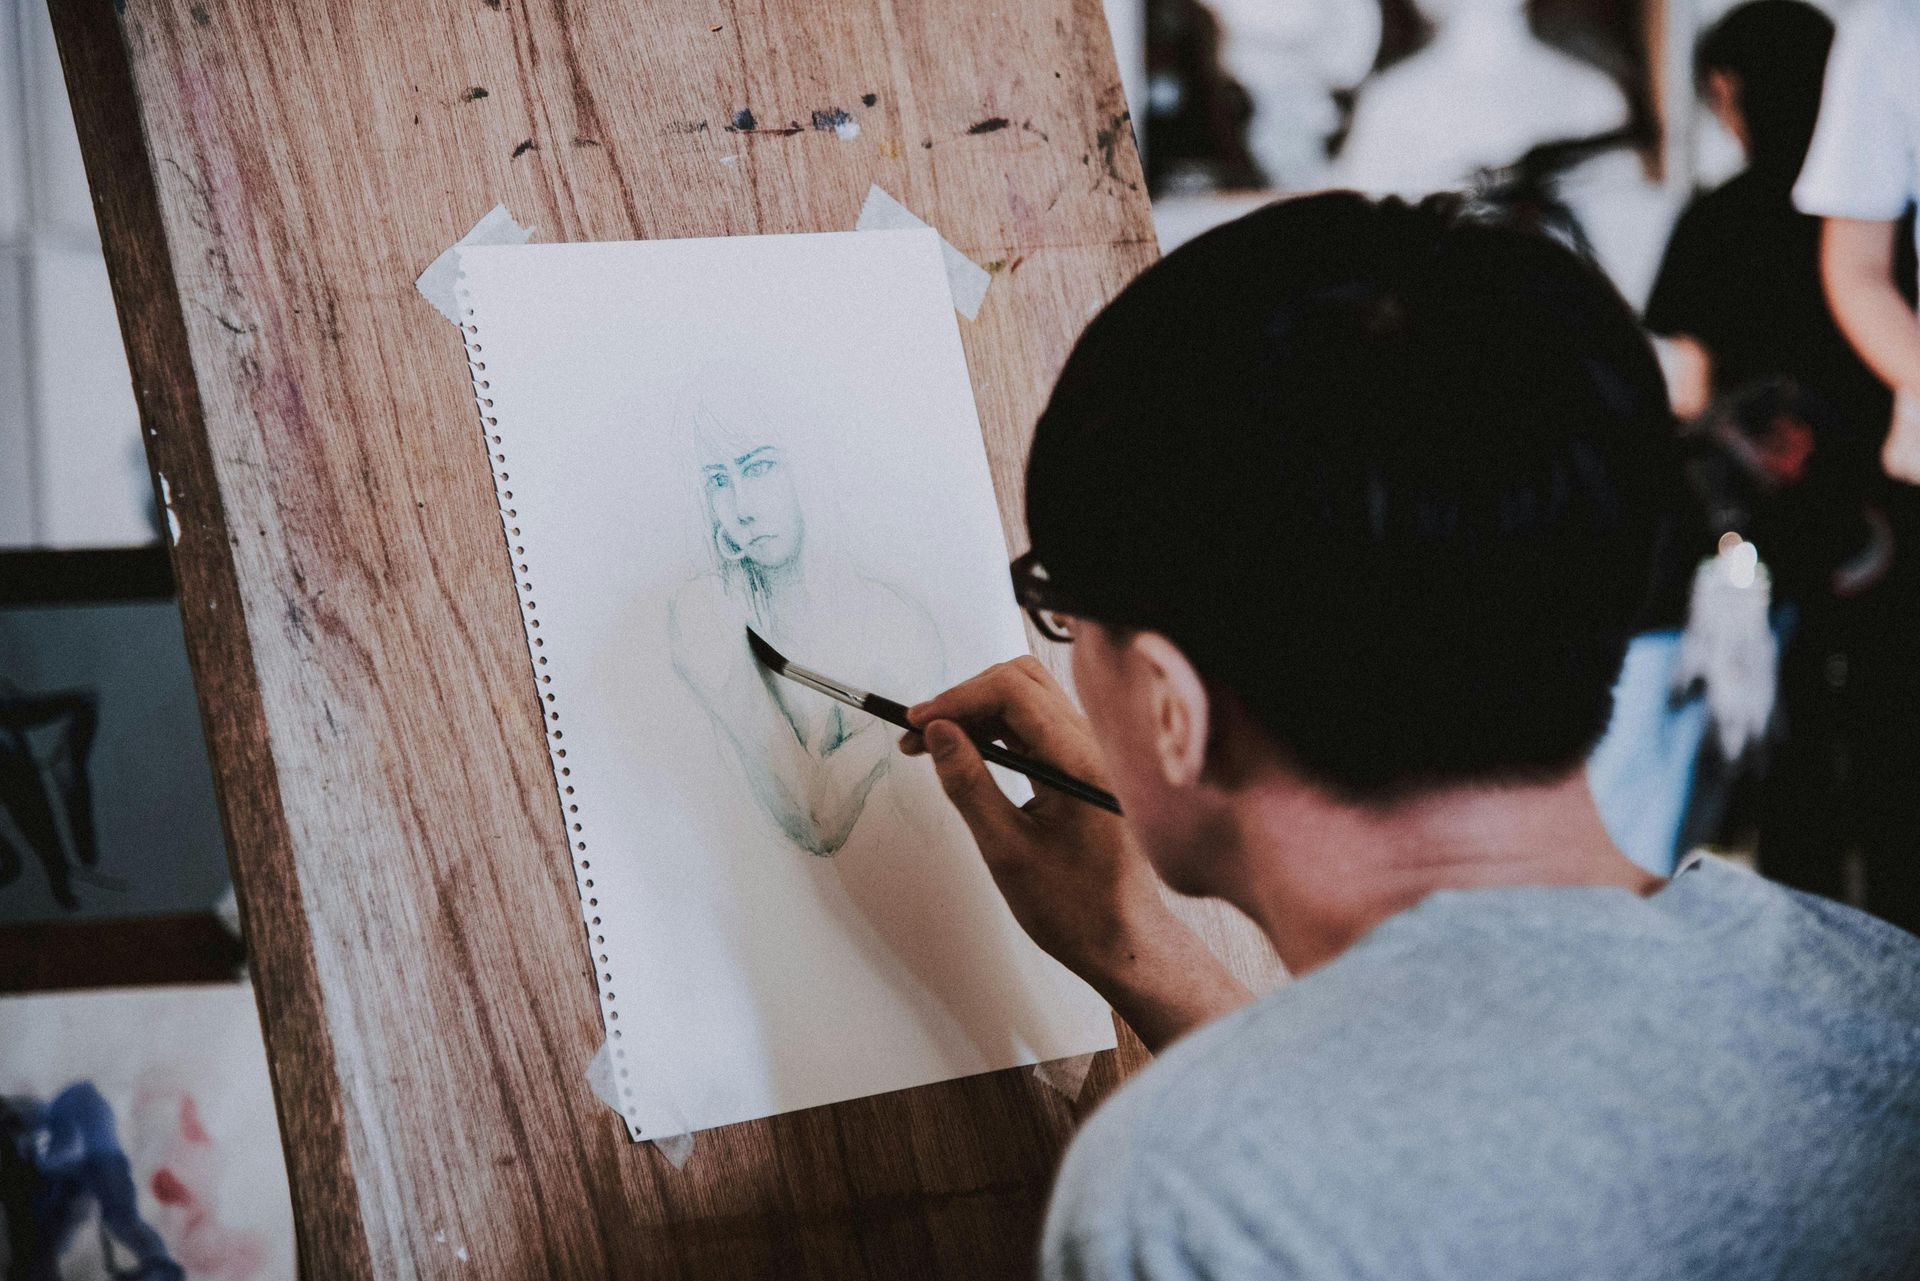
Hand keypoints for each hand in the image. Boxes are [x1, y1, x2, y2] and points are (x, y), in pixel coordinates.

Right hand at [901, 657, 1249, 1049]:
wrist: (1123, 940)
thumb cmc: (1074, 909)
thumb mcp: (1005, 850)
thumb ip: (968, 784)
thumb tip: (937, 732)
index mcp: (1082, 763)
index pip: (1015, 692)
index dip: (959, 699)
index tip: (917, 724)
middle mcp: (1096, 747)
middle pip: (1024, 684)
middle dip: (966, 699)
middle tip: (920, 733)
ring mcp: (1094, 754)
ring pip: (1030, 701)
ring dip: (979, 713)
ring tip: (932, 744)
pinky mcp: (1087, 767)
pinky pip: (1040, 728)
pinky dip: (1000, 731)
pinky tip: (968, 752)